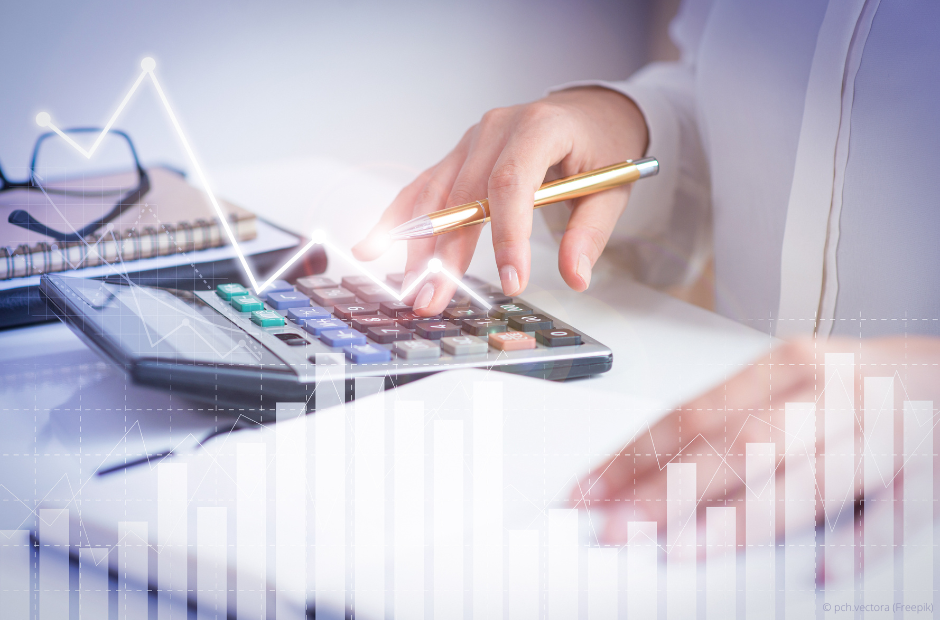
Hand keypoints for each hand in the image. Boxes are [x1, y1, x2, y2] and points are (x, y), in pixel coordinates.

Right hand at [351, 87, 647, 314]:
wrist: (589, 111)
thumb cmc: (601, 145)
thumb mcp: (611, 186)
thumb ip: (590, 232)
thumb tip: (574, 277)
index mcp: (539, 127)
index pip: (512, 182)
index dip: (507, 234)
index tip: (511, 281)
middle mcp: (496, 129)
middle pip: (463, 195)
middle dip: (446, 253)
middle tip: (433, 298)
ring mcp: (471, 140)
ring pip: (435, 193)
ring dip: (417, 244)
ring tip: (408, 287)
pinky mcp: (459, 156)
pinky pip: (424, 187)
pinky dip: (399, 218)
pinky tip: (373, 245)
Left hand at [575, 336, 939, 544]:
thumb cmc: (856, 387)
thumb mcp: (790, 388)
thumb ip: (731, 426)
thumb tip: (648, 476)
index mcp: (783, 369)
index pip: (690, 416)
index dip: (633, 456)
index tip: (587, 492)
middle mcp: (825, 394)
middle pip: (734, 447)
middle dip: (666, 492)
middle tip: (614, 530)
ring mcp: (879, 431)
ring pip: (803, 479)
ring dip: (738, 518)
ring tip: (684, 548)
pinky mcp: (929, 471)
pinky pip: (893, 514)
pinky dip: (858, 543)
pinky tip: (821, 570)